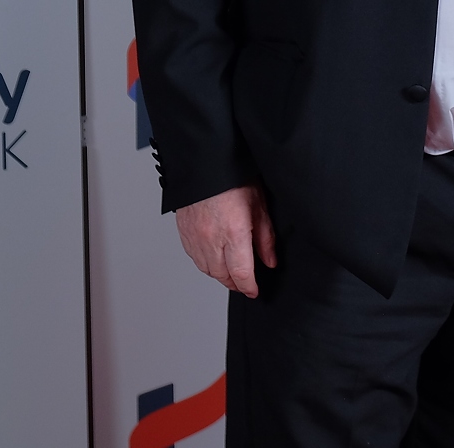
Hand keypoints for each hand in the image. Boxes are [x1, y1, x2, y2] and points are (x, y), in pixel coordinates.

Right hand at [174, 184, 275, 298]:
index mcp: (233, 233)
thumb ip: (265, 237)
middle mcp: (211, 239)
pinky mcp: (184, 233)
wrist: (204, 162)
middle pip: (222, 276)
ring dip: (220, 275)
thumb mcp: (258, 204)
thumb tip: (269, 261)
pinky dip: (206, 263)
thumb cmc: (233, 177)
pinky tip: (214, 259)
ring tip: (232, 272)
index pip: (241, 273)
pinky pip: (194, 258)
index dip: (249, 287)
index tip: (254, 291)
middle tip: (245, 283)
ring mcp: (195, 237)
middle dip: (235, 283)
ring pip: (207, 269)